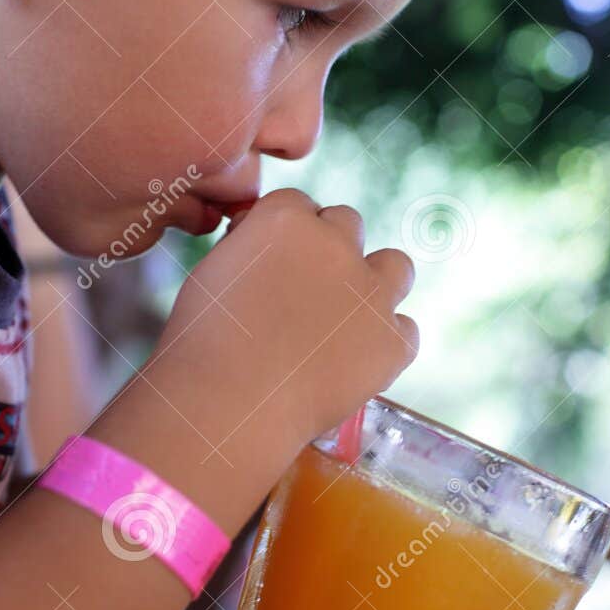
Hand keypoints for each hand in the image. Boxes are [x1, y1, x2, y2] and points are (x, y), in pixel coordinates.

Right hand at [153, 189, 417, 458]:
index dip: (286, 235)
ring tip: (348, 318)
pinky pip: (405, 331)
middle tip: (304, 295)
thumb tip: (267, 247)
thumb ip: (250, 247)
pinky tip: (358, 361)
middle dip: (329, 251)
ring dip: (375, 284)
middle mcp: (337, 244)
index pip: (299, 205)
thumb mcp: (212, 270)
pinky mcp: (393, 342)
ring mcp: (373, 293)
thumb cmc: (204, 341)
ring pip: (395, 266)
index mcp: (287, 218)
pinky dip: (386, 343)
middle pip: (347, 225)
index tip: (274, 264)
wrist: (230, 403)